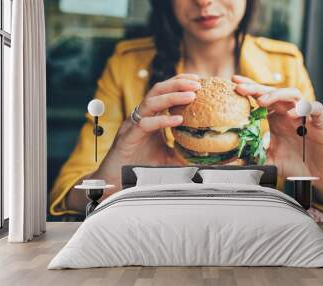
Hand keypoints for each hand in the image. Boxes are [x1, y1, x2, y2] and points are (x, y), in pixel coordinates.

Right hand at [76, 74, 199, 202]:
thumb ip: (183, 154)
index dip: (179, 82)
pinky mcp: (128, 137)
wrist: (116, 179)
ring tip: (191, 95)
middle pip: (158, 90)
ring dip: (172, 96)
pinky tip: (178, 120)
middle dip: (178, 84)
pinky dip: (162, 120)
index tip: (198, 80)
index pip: (164, 92)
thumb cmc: (140, 166)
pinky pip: (145, 124)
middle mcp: (141, 116)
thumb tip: (206, 154)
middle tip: (198, 84)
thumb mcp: (168, 158)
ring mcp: (133, 124)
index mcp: (150, 116)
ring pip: (151, 102)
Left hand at [233, 75, 322, 203]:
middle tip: (240, 88)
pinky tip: (291, 114)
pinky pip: (315, 108)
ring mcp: (305, 116)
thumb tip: (231, 160)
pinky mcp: (321, 122)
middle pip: (273, 93)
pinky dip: (304, 108)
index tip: (233, 82)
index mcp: (276, 118)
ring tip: (262, 101)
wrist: (318, 176)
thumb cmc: (295, 165)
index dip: (249, 88)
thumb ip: (253, 156)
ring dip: (276, 95)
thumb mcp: (268, 160)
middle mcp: (289, 113)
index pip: (261, 97)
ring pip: (293, 94)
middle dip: (256, 88)